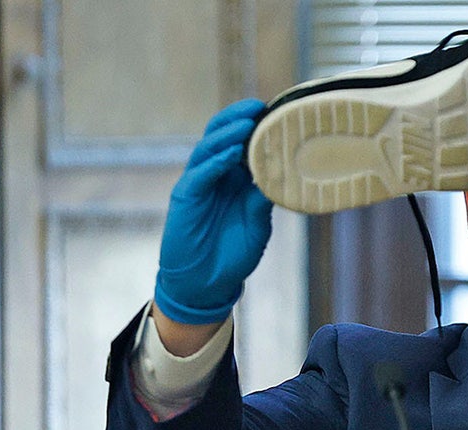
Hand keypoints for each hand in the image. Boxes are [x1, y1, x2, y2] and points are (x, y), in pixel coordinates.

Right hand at [154, 98, 272, 323]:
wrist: (207, 284)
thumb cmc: (233, 254)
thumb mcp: (258, 226)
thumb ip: (264, 202)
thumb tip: (281, 176)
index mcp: (235, 180)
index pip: (243, 144)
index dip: (257, 127)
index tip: (278, 112)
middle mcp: (216, 176)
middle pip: (223, 136)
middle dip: (240, 119)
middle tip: (261, 107)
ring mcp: (199, 184)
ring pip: (209, 149)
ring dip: (228, 135)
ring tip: (248, 123)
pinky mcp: (185, 197)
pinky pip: (200, 174)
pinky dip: (215, 162)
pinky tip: (231, 154)